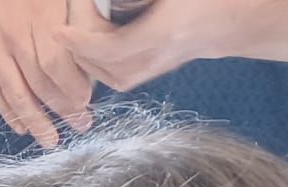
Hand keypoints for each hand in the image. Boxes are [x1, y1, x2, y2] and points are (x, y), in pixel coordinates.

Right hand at [0, 0, 93, 145]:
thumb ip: (78, 15)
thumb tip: (94, 50)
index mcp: (39, 16)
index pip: (56, 63)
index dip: (71, 86)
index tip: (87, 101)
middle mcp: (13, 36)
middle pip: (39, 83)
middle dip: (62, 109)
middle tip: (81, 125)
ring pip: (16, 94)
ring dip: (36, 121)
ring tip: (51, 140)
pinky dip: (8, 113)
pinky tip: (23, 128)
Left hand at [61, 0, 217, 91]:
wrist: (229, 19)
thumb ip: (132, 0)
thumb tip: (105, 1)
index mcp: (162, 32)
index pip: (109, 48)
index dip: (80, 42)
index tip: (58, 30)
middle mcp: (156, 57)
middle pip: (100, 64)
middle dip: (77, 45)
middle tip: (65, 21)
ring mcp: (152, 70)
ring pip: (103, 75)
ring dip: (83, 55)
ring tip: (74, 32)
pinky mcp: (148, 75)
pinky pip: (111, 77)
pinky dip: (94, 63)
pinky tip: (86, 45)